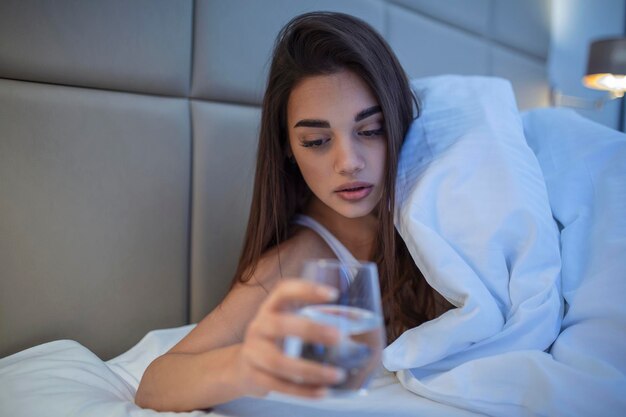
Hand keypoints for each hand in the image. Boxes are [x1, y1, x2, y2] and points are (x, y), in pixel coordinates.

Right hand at [235, 279, 345, 397]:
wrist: (242, 367)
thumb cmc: (277, 342)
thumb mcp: (289, 325)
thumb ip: (317, 322)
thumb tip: (369, 329)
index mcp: (272, 308)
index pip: (284, 290)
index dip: (306, 289)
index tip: (333, 294)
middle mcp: (259, 326)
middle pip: (279, 324)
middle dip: (309, 330)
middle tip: (338, 337)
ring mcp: (253, 352)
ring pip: (278, 361)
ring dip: (310, 369)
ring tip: (337, 375)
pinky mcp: (253, 377)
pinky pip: (277, 385)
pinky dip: (302, 391)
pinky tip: (322, 392)